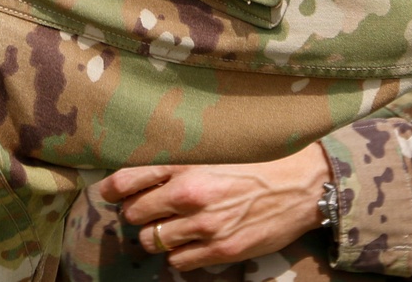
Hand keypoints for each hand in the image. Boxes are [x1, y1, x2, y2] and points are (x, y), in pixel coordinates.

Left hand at [99, 144, 332, 271]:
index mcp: (185, 163)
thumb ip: (178, 159)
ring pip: (153, 241)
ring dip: (156, 236)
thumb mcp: (213, 149)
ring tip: (170, 228)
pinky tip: (190, 243)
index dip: (112, 189)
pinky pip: (178, 261)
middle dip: (138, 214)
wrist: (301, 184)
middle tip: (150, 210)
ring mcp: (205, 225)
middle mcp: (190, 194)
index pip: (127, 180)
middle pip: (135, 215)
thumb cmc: (256, 162)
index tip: (110, 193)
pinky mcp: (222, 249)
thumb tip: (140, 171)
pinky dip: (178, 255)